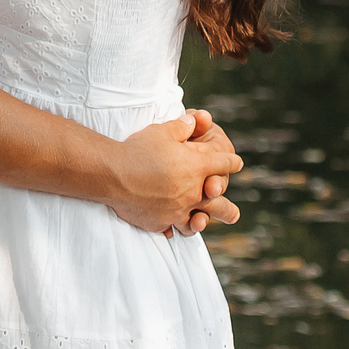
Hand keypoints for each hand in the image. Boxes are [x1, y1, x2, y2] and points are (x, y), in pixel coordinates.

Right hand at [107, 111, 242, 235]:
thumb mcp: (161, 131)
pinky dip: (172, 226)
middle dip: (227, 206)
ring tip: (204, 223)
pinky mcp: (162, 221)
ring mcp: (178, 210)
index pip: (222, 163)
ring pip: (199, 221)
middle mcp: (193, 192)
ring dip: (203, 221)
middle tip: (233, 212)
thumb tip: (195, 120)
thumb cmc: (137, 150)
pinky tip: (170, 227)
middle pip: (220, 201)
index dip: (231, 162)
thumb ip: (181, 127)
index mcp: (197, 168)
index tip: (236, 163)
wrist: (112, 174)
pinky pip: (172, 228)